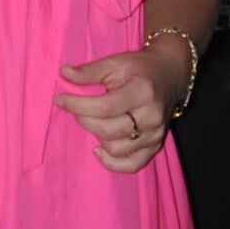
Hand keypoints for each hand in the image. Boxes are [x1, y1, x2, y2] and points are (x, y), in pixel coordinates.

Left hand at [57, 39, 182, 173]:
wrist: (169, 75)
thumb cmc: (138, 68)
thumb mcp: (115, 62)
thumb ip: (89, 71)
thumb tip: (64, 74)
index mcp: (142, 92)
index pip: (104, 107)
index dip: (77, 106)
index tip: (60, 100)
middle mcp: (152, 116)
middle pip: (108, 130)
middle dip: (84, 120)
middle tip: (78, 108)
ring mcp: (155, 134)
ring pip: (116, 149)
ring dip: (97, 136)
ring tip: (96, 120)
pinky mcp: (155, 146)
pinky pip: (131, 165)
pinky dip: (111, 162)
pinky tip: (98, 149)